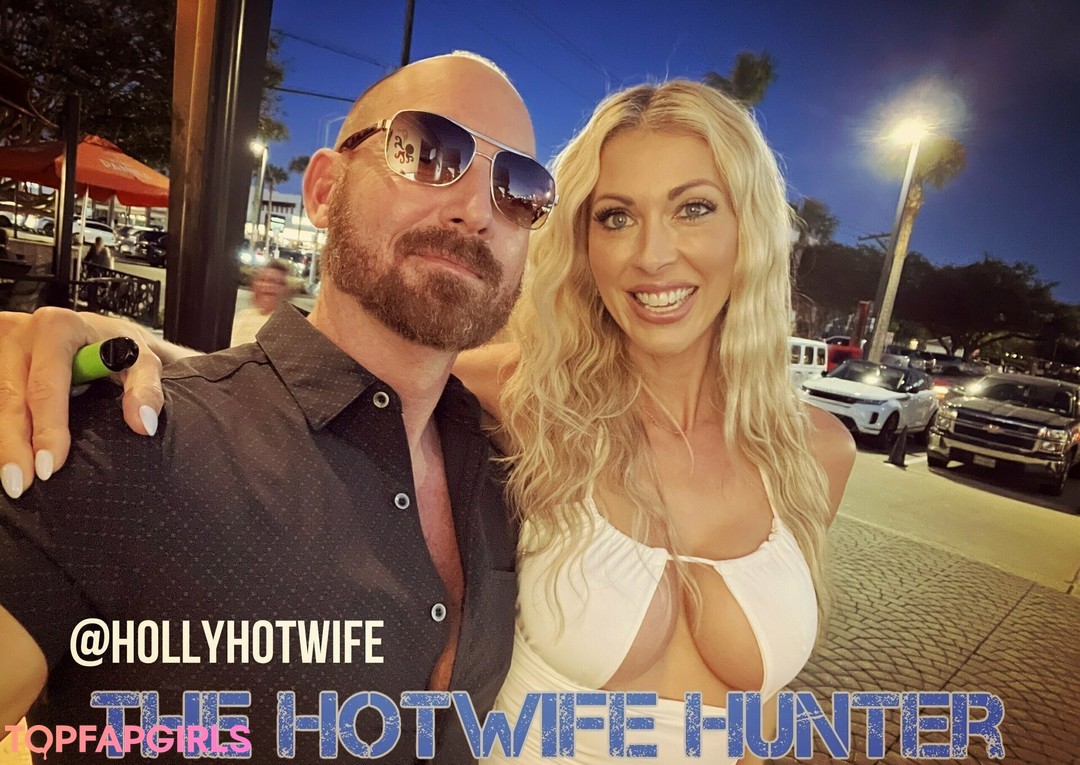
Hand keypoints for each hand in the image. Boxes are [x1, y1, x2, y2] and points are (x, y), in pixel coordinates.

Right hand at [0, 308, 164, 498]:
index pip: (47, 386)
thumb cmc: (120, 348)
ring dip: (2, 443)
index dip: (48, 428)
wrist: (99, 333)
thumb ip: (146, 389)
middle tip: (22, 485)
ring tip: (12, 481)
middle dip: (14, 445)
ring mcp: (0, 346)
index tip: (51, 466)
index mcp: (58, 328)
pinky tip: (5, 456)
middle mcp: (21, 332)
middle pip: (11, 397)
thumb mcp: (143, 362)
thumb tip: (144, 424)